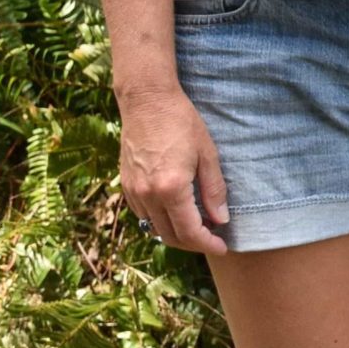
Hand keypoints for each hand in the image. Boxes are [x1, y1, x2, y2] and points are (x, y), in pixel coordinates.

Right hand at [116, 85, 228, 254]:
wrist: (147, 101)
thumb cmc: (182, 121)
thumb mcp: (208, 153)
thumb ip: (214, 190)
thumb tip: (221, 220)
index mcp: (171, 188)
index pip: (190, 231)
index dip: (207, 244)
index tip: (222, 246)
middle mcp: (148, 195)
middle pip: (170, 236)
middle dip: (193, 244)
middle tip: (213, 240)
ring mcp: (133, 191)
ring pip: (154, 228)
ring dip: (176, 234)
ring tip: (198, 227)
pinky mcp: (126, 185)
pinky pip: (143, 215)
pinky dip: (160, 221)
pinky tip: (176, 213)